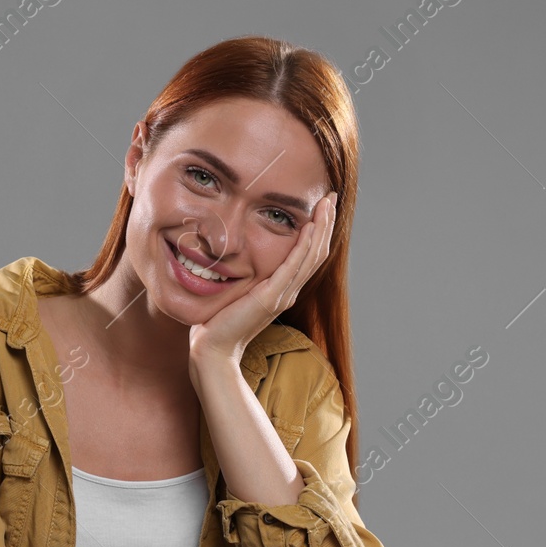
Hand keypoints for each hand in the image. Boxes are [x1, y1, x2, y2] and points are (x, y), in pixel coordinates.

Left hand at [186, 192, 336, 370]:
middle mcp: (288, 292)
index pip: (308, 255)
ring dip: (321, 228)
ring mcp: (282, 295)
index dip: (318, 231)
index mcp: (283, 290)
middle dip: (325, 223)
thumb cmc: (219, 322)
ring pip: (311, 256)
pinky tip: (309, 227)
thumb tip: (238, 255)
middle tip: (331, 196)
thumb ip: (246, 276)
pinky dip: (303, 246)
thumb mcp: (238, 292)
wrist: (213, 349)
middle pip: (316, 252)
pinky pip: (293, 267)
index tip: (322, 207)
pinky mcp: (270, 298)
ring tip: (327, 204)